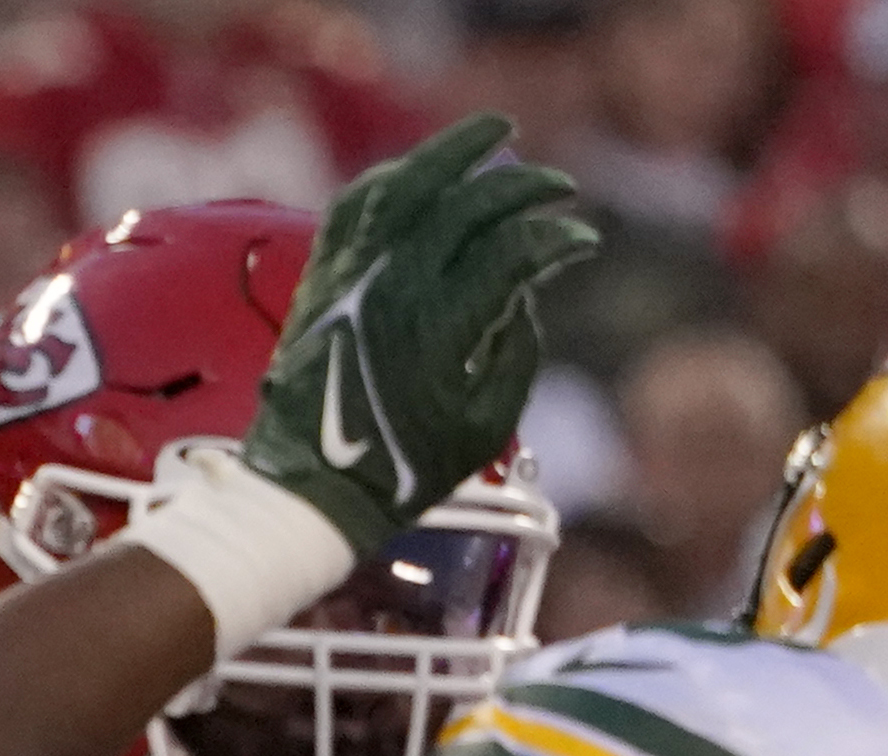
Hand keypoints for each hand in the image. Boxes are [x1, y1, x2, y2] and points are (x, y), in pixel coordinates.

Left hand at [244, 111, 595, 558]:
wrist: (307, 491)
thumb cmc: (399, 471)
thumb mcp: (484, 426)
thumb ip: (517, 351)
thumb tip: (524, 290)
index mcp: (441, 326)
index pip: (511, 251)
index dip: (555, 237)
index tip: (580, 238)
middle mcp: (393, 287)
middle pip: (467, 205)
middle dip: (523, 188)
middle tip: (558, 185)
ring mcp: (352, 276)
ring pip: (406, 184)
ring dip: (454, 152)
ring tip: (497, 132)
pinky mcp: (321, 279)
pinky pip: (356, 206)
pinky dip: (395, 179)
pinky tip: (424, 173)